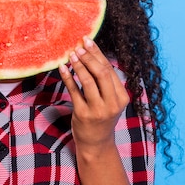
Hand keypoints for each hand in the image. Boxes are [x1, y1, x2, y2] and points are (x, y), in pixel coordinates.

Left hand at [59, 37, 128, 152]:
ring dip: (79, 65)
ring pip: (88, 81)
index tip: (89, 41)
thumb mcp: (110, 100)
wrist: (96, 142)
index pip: (110, 70)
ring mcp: (98, 110)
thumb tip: (92, 54)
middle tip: (79, 45)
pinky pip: (74, 91)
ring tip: (72, 54)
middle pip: (101, 73)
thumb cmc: (102, 116)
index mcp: (122, 97)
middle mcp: (112, 103)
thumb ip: (106, 82)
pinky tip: (62, 68)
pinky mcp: (83, 114)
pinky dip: (67, 78)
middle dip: (89, 57)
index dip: (98, 54)